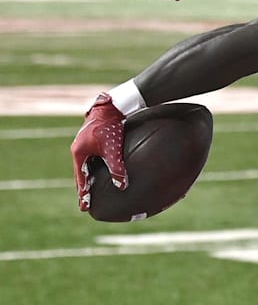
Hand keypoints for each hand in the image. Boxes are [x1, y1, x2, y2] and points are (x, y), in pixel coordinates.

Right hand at [71, 93, 127, 210]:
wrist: (113, 105)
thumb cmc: (111, 126)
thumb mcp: (113, 149)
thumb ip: (116, 167)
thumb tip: (122, 186)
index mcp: (79, 153)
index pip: (81, 179)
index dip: (83, 193)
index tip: (84, 207)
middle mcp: (79, 148)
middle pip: (81, 173)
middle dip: (84, 187)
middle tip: (86, 202)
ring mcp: (85, 142)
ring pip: (87, 165)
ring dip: (89, 177)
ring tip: (93, 189)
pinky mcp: (94, 138)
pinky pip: (93, 157)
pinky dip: (96, 167)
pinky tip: (103, 170)